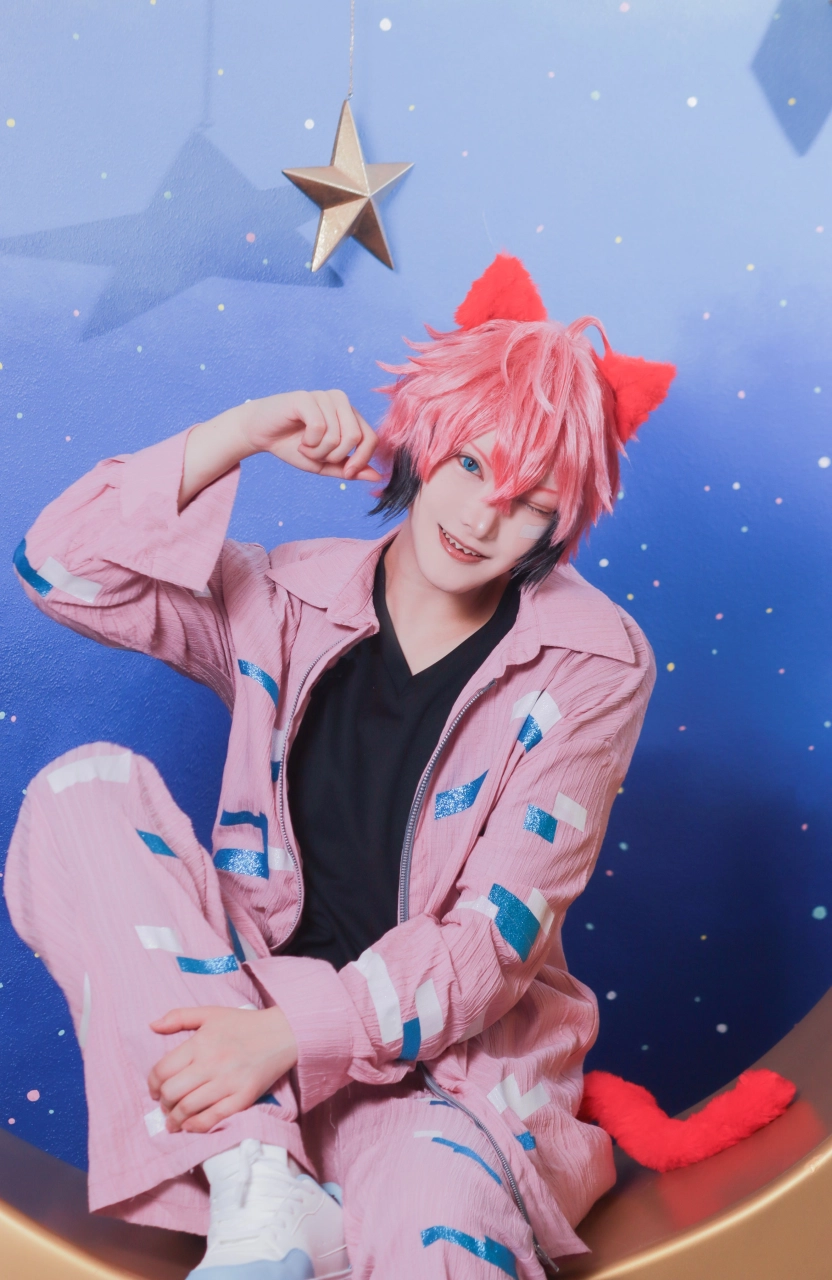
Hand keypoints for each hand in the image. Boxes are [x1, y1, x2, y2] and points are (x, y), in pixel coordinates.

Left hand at [147, 1005, 297, 1133]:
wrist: (282, 1034)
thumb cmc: (244, 1024)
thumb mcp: (211, 1013)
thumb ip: (179, 1016)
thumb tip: (152, 1026)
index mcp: (200, 1043)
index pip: (162, 1070)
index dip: (152, 1084)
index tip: (155, 1090)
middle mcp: (211, 1063)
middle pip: (172, 1092)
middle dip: (163, 1103)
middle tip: (165, 1105)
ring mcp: (227, 1082)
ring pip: (188, 1108)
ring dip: (174, 1119)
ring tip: (173, 1121)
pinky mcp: (242, 1098)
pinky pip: (212, 1118)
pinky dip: (196, 1126)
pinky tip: (190, 1125)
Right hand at [243, 389, 379, 480]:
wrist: (261, 435)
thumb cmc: (293, 446)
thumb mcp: (325, 464)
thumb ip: (350, 469)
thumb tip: (377, 476)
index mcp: (350, 415)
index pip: (371, 438)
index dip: (361, 460)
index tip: (346, 473)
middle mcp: (341, 401)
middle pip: (355, 437)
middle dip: (335, 457)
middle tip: (316, 455)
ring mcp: (324, 396)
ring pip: (336, 435)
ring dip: (318, 452)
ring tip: (305, 447)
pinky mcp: (306, 397)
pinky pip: (319, 427)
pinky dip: (309, 442)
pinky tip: (300, 440)